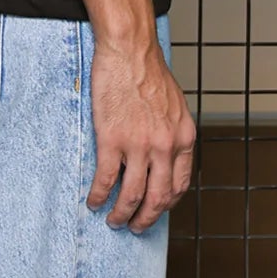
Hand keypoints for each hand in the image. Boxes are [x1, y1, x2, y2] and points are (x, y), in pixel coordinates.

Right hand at [86, 30, 196, 232]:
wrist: (129, 51)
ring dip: (122, 214)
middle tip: (135, 227)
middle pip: (158, 198)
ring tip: (114, 220)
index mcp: (183, 137)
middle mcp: (165, 146)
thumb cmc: (149, 72)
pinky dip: (99, 196)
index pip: (180, 185)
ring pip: (132, 195)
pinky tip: (93, 201)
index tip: (156, 209)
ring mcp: (139, 144)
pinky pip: (107, 179)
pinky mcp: (112, 139)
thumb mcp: (175, 106)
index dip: (167, 204)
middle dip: (146, 219)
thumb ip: (173, 132)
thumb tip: (165, 155)